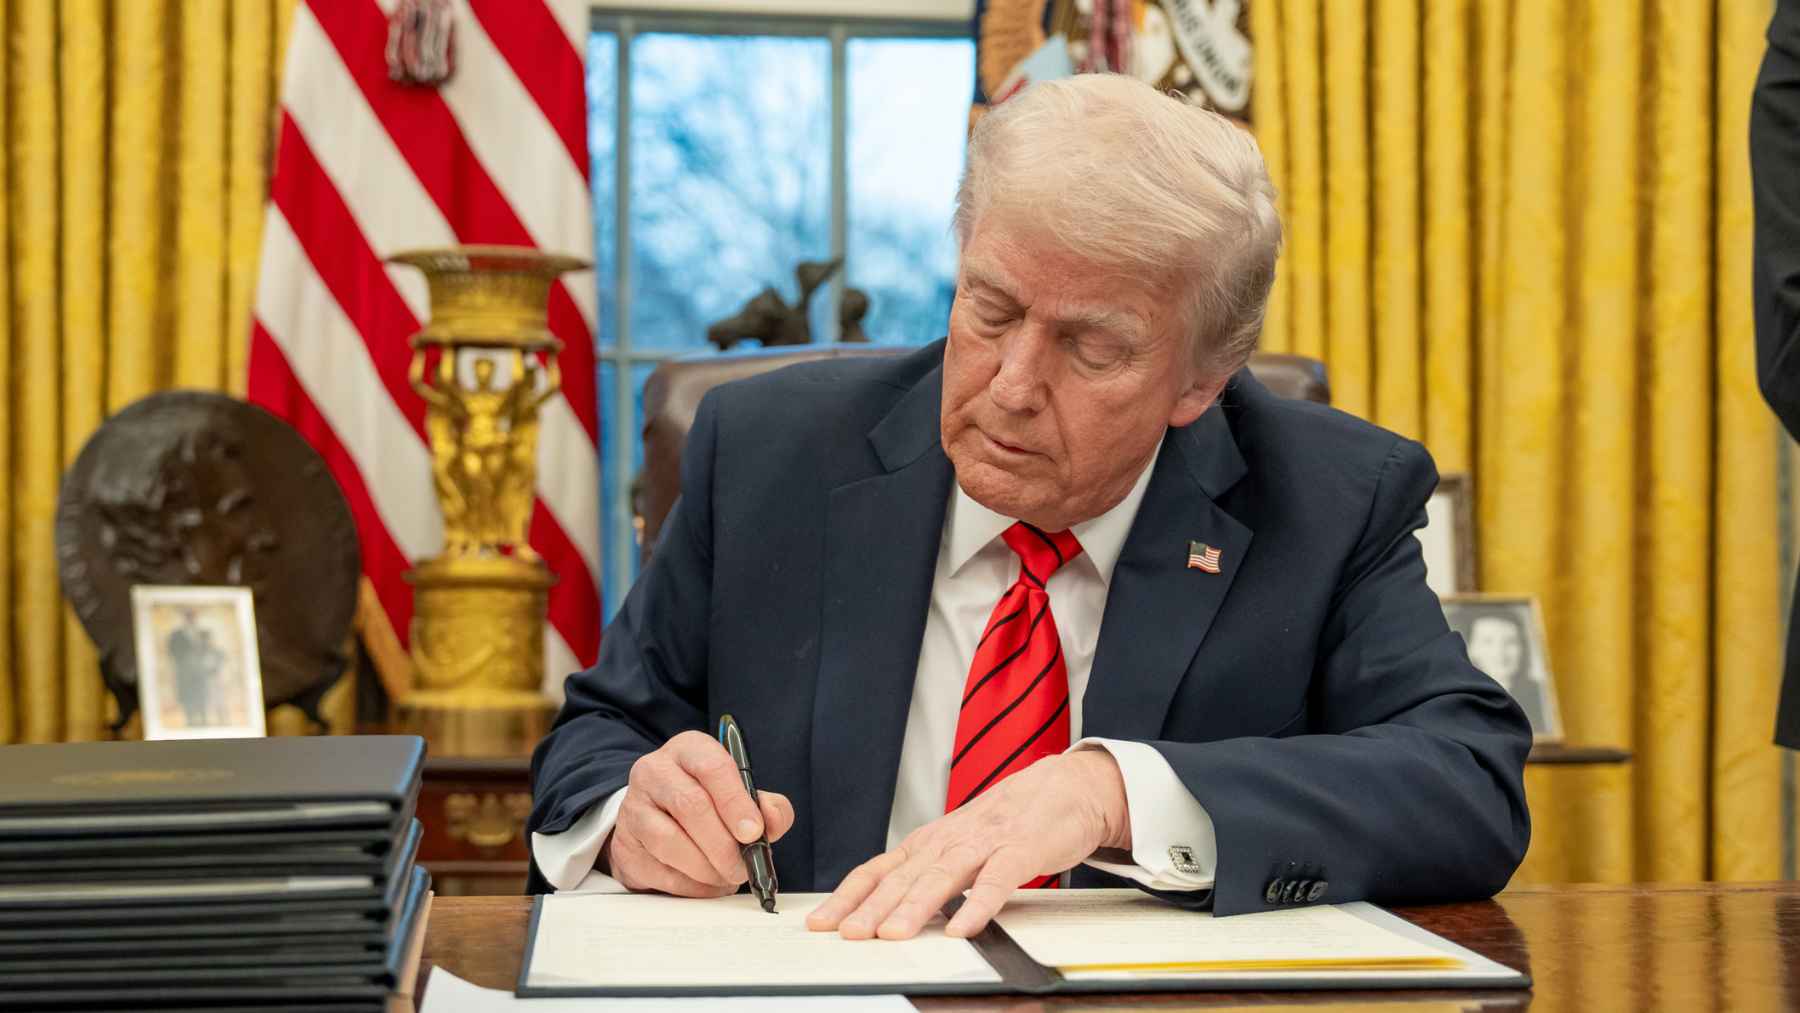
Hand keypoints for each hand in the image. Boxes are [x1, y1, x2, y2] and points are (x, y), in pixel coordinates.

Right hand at [603, 730, 795, 896]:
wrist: (661, 817)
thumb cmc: (710, 803)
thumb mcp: (741, 794)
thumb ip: (767, 806)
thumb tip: (771, 820)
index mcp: (689, 750)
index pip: (712, 768)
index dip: (736, 802)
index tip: (753, 833)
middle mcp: (655, 771)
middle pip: (690, 805)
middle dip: (723, 844)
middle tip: (743, 867)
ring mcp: (633, 807)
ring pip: (669, 841)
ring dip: (705, 868)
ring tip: (725, 877)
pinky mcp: (624, 845)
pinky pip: (658, 870)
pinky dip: (689, 885)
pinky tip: (705, 884)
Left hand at [806, 750, 1128, 939]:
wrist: (1064, 786)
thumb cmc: (1008, 820)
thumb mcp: (957, 844)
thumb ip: (926, 874)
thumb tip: (884, 912)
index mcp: (929, 841)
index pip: (878, 869)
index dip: (847, 896)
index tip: (821, 922)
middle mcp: (949, 840)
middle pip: (903, 876)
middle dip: (872, 907)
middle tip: (848, 934)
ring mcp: (985, 843)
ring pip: (943, 876)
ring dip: (915, 906)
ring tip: (893, 935)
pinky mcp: (1021, 850)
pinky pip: (997, 881)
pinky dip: (978, 905)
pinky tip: (962, 928)